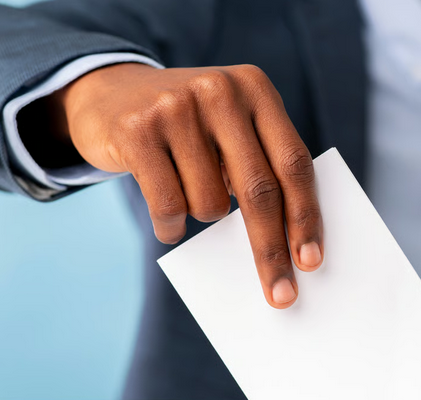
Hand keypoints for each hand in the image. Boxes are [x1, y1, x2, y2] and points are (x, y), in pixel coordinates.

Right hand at [51, 63, 321, 308]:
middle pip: (260, 189)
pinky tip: (168, 221)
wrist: (109, 91)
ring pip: (210, 203)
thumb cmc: (190, 126)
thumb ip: (260, 164)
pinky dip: (171, 227)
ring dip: (204, 217)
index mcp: (256, 89)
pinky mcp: (138, 131)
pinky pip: (168, 205)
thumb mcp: (231, 125)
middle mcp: (221, 92)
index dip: (306, 216)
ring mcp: (177, 108)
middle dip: (270, 249)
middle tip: (281, 294)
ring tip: (190, 194)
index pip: (294, 163)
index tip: (312, 262)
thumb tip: (287, 246)